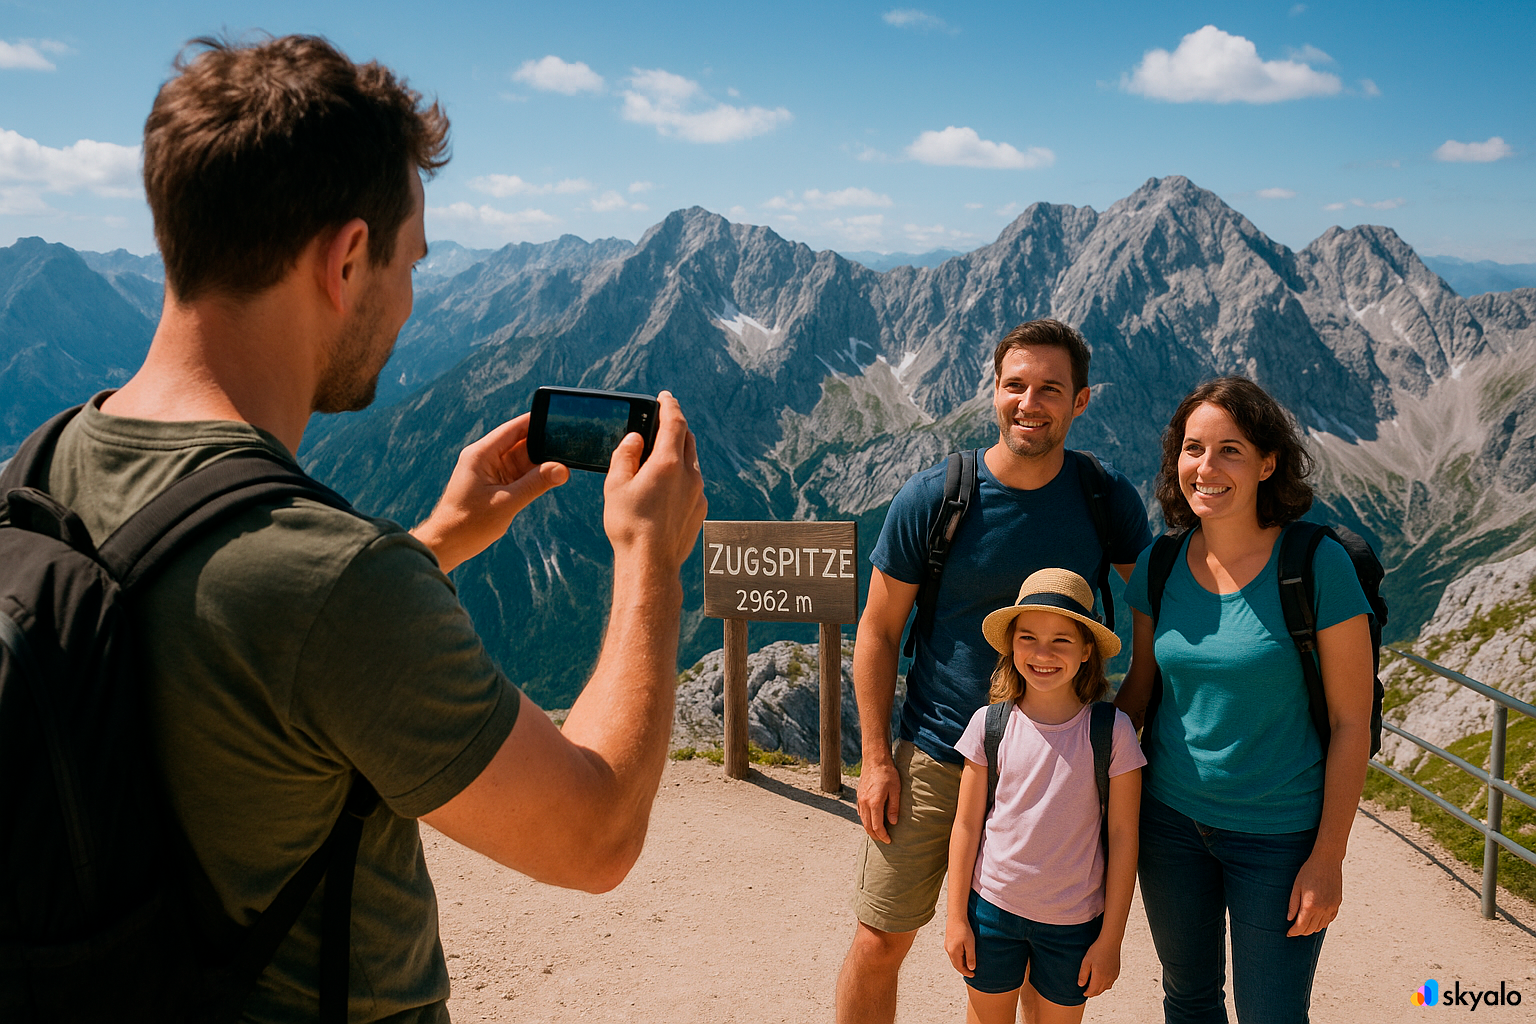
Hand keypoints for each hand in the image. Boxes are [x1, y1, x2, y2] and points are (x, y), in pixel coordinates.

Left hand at [411, 414, 568, 572]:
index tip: (560, 421)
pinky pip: (520, 474)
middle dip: (544, 445)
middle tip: (570, 446)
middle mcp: (485, 458)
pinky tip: (552, 478)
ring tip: (565, 464)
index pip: (514, 429)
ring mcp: (491, 472)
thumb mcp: (506, 503)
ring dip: (542, 463)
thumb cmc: (468, 525)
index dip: (537, 422)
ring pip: (523, 460)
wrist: (446, 546)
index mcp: (481, 454)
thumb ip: (536, 484)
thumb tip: (562, 469)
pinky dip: (535, 476)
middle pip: (521, 443)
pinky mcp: (495, 485)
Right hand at [602, 391, 706, 575]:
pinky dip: (682, 477)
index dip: (669, 406)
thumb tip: (635, 439)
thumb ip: (625, 456)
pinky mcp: (700, 510)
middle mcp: (688, 474)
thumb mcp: (615, 486)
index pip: (673, 422)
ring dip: (679, 453)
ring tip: (661, 457)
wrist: (651, 564)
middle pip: (687, 439)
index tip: (665, 396)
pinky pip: (693, 484)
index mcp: (667, 463)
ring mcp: (698, 493)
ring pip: (691, 462)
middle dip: (675, 427)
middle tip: (662, 423)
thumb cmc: (628, 525)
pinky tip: (667, 489)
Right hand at [856, 758, 901, 842]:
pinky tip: (870, 821)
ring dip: (869, 829)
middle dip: (876, 835)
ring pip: (862, 820)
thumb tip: (893, 823)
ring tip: (878, 833)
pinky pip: (860, 812)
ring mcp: (860, 799)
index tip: (889, 840)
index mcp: (874, 803)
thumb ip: (893, 808)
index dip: (883, 835)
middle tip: (884, 840)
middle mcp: (865, 803)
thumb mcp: (895, 790)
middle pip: (867, 826)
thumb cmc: (888, 773)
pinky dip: (865, 820)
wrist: (875, 760)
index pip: (876, 826)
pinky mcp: (859, 795)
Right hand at [944, 915, 975, 977]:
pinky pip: (953, 953)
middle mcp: (948, 950)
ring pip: (954, 959)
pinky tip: (964, 956)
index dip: (966, 973)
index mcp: (953, 952)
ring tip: (969, 965)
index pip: (959, 967)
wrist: (956, 916)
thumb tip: (971, 968)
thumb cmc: (964, 929)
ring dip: (961, 964)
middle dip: (963, 969)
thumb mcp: (970, 944)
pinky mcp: (948, 941)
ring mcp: (947, 946)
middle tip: (971, 972)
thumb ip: (970, 957)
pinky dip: (958, 958)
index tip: (973, 975)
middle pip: (956, 964)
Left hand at [1077, 935, 1120, 996]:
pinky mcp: (1116, 972)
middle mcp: (1108, 978)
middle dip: (1093, 993)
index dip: (1087, 993)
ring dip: (1100, 989)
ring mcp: (1113, 976)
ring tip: (1094, 988)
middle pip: (1100, 990)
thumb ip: (1083, 974)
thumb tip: (1081, 985)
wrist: (1110, 942)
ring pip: (1106, 988)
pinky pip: (1111, 982)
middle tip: (1088, 993)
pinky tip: (1102, 981)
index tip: (1083, 993)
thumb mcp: (1086, 961)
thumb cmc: (1097, 950)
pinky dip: (1105, 985)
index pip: (1093, 990)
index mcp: (1099, 977)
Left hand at [1286, 851, 1342, 935]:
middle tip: (1294, 929)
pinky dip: (1322, 923)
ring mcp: (1331, 907)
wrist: (1327, 861)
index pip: (1301, 926)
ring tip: (1303, 925)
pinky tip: (1315, 919)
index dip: (1294, 932)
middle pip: (1311, 929)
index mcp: (1310, 906)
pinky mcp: (1337, 904)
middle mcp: (1323, 909)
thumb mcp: (1296, 886)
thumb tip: (1289, 919)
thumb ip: (1293, 904)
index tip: (1288, 933)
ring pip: (1321, 926)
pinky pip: (1329, 919)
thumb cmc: (1308, 871)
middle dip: (1301, 931)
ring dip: (1311, 928)